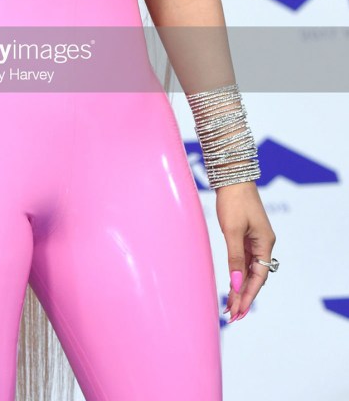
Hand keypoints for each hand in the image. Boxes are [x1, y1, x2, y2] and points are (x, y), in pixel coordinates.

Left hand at [215, 180, 275, 322]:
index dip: (248, 296)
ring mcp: (255, 240)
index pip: (259, 277)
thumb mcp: (232, 231)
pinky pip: (244, 261)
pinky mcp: (246, 235)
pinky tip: (232, 285)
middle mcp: (263, 244)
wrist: (233, 177)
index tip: (238, 312)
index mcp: (265, 243)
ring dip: (240, 288)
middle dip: (244, 297)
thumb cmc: (234, 201)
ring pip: (249, 271)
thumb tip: (236, 284)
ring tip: (229, 307)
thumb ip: (235, 258)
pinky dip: (237, 274)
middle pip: (255, 277)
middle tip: (232, 316)